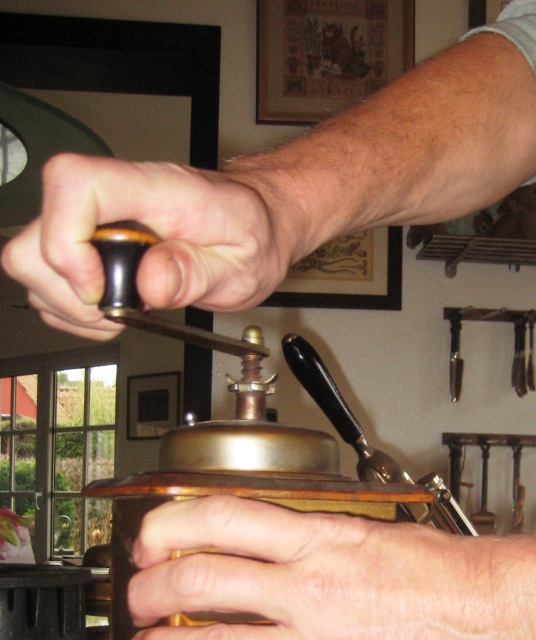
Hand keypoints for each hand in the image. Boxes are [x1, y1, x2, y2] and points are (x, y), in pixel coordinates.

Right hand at [0, 154, 299, 339]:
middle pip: (35, 233)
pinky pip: (47, 277)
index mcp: (153, 191)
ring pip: (31, 259)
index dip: (69, 242)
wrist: (259, 218)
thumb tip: (152, 283)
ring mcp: (95, 220)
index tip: (101, 289)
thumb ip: (197, 273)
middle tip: (112, 311)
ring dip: (65, 303)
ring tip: (115, 313)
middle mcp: (113, 198)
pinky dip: (68, 306)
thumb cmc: (252, 233)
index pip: (75, 183)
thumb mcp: (243, 264)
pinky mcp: (88, 242)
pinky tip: (108, 311)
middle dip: (65, 291)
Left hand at [126, 495, 535, 639]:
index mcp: (327, 541)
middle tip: (139, 597)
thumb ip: (331, 544)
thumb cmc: (474, 578)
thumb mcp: (391, 535)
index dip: (169, 527)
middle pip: (199, 581)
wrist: (525, 622)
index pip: (220, 519)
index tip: (152, 539)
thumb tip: (287, 552)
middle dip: (151, 589)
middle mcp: (313, 591)